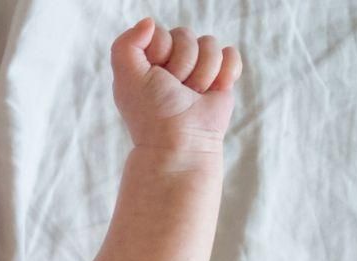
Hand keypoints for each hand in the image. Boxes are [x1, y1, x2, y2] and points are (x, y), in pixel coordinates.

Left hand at [110, 18, 241, 158]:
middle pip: (186, 35)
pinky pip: (230, 54)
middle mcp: (171, 61)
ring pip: (210, 44)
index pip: (159, 31)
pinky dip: (224, 74)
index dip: (160, 51)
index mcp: (146, 60)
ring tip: (191, 96)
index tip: (154, 76)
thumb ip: (126, 45)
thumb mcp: (127, 78)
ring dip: (202, 74)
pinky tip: (211, 93)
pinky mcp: (220, 75)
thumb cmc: (152, 113)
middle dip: (182, 65)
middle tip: (174, 90)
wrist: (181, 142)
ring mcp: (197, 67)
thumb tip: (149, 22)